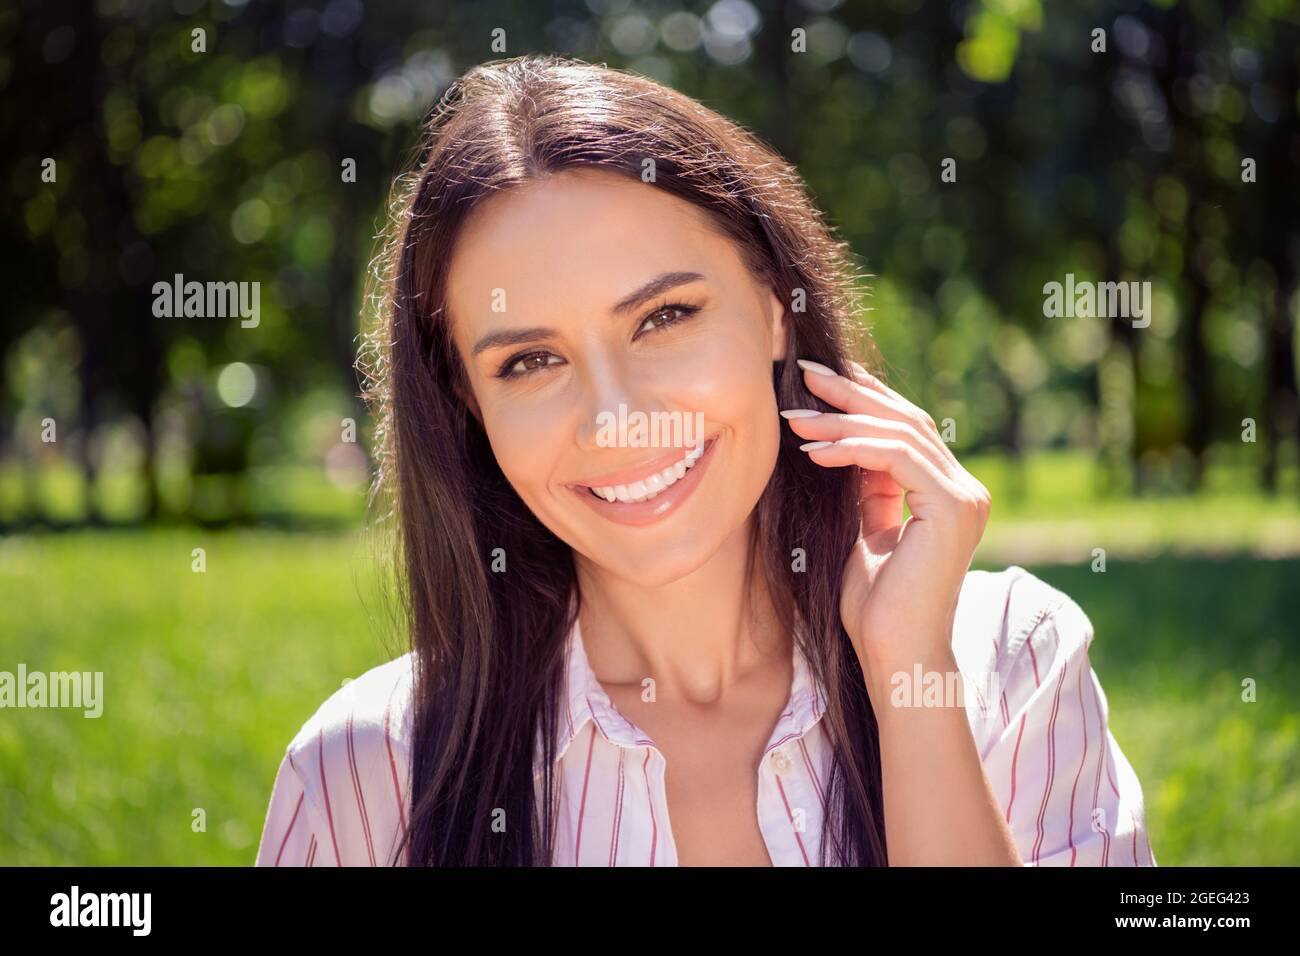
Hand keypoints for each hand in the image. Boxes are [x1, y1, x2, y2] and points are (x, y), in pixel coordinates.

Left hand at [781, 359, 990, 694]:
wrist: (895, 656)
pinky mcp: (953, 508)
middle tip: (805, 373)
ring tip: (795, 417)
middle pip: (906, 421)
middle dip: (852, 394)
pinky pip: (896, 458)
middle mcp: (964, 490)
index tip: (818, 383)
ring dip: (841, 420)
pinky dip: (852, 446)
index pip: (906, 430)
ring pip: (899, 433)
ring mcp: (964, 497)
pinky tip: (814, 449)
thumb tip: (840, 442)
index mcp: (946, 495)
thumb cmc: (874, 610)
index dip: (864, 400)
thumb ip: (865, 492)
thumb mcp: (864, 534)